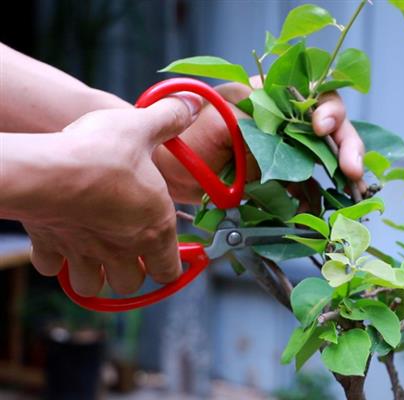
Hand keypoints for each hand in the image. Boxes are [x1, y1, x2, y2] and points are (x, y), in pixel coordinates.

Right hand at [22, 95, 201, 295]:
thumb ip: (170, 118)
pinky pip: (51, 268)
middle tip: (128, 253)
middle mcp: (122, 249)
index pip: (170, 271)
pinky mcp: (50, 247)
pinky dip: (55, 260)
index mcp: (154, 229)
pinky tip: (58, 239)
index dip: (170, 266)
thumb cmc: (101, 154)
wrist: (48, 170)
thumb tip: (194, 104)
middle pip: (131, 284)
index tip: (166, 257)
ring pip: (91, 286)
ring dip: (94, 275)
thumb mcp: (142, 127)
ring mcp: (84, 253)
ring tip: (94, 253)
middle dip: (131, 274)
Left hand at [153, 78, 364, 202]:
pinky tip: (319, 210)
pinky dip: (317, 199)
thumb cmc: (186, 138)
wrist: (170, 172)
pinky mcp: (281, 179)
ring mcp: (286, 152)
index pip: (315, 95)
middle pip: (330, 128)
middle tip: (352, 170)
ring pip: (325, 159)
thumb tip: (286, 133)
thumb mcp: (217, 120)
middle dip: (347, 146)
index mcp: (272, 96)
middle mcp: (285, 122)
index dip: (328, 109)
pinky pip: (308, 187)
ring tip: (350, 191)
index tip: (321, 129)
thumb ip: (253, 121)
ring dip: (342, 175)